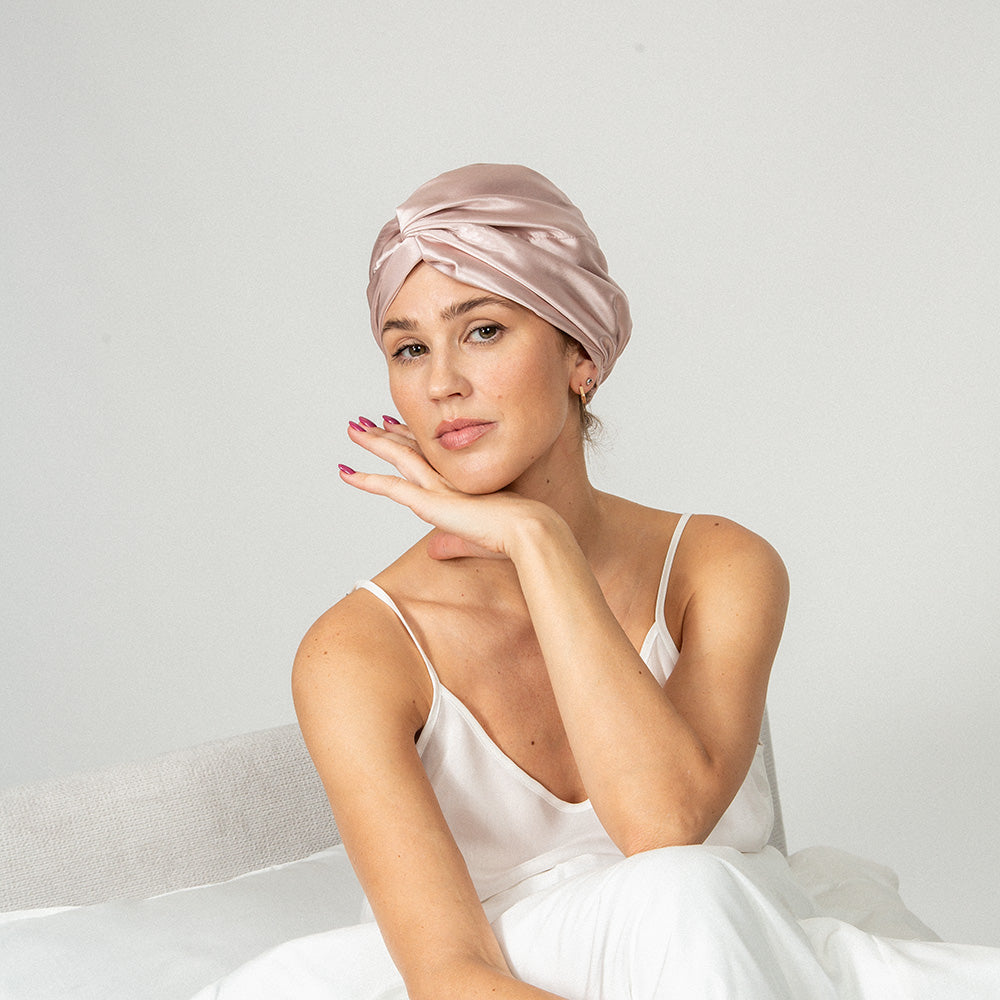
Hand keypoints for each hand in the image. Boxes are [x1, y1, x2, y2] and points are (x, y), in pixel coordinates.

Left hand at [340, 416, 544, 560]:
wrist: (528, 529)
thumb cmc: (511, 537)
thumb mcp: (473, 540)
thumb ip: (451, 543)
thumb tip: (432, 550)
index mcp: (460, 482)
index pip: (429, 455)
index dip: (410, 440)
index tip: (393, 426)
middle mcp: (447, 478)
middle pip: (410, 448)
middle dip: (388, 433)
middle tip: (366, 421)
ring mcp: (437, 487)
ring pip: (397, 457)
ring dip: (373, 442)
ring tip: (353, 428)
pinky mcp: (429, 502)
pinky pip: (389, 487)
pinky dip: (366, 480)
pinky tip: (346, 472)